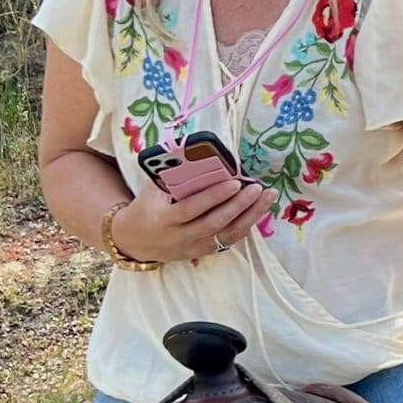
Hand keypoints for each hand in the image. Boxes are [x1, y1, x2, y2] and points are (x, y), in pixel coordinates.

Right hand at [108, 171, 272, 265]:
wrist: (135, 240)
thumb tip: (195, 150)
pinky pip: (227, 241)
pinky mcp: (202, 253)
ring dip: (250, 216)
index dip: (214, 197)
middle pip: (214, 223)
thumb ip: (171, 173)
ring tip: (267, 197)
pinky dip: (245, 225)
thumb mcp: (152, 189)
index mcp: (164, 220)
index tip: (234, 182)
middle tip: (257, 187)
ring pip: (226, 235)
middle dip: (239, 205)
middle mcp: (180, 237)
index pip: (192, 209)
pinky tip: (258, 210)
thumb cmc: (147, 206)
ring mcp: (192, 247)